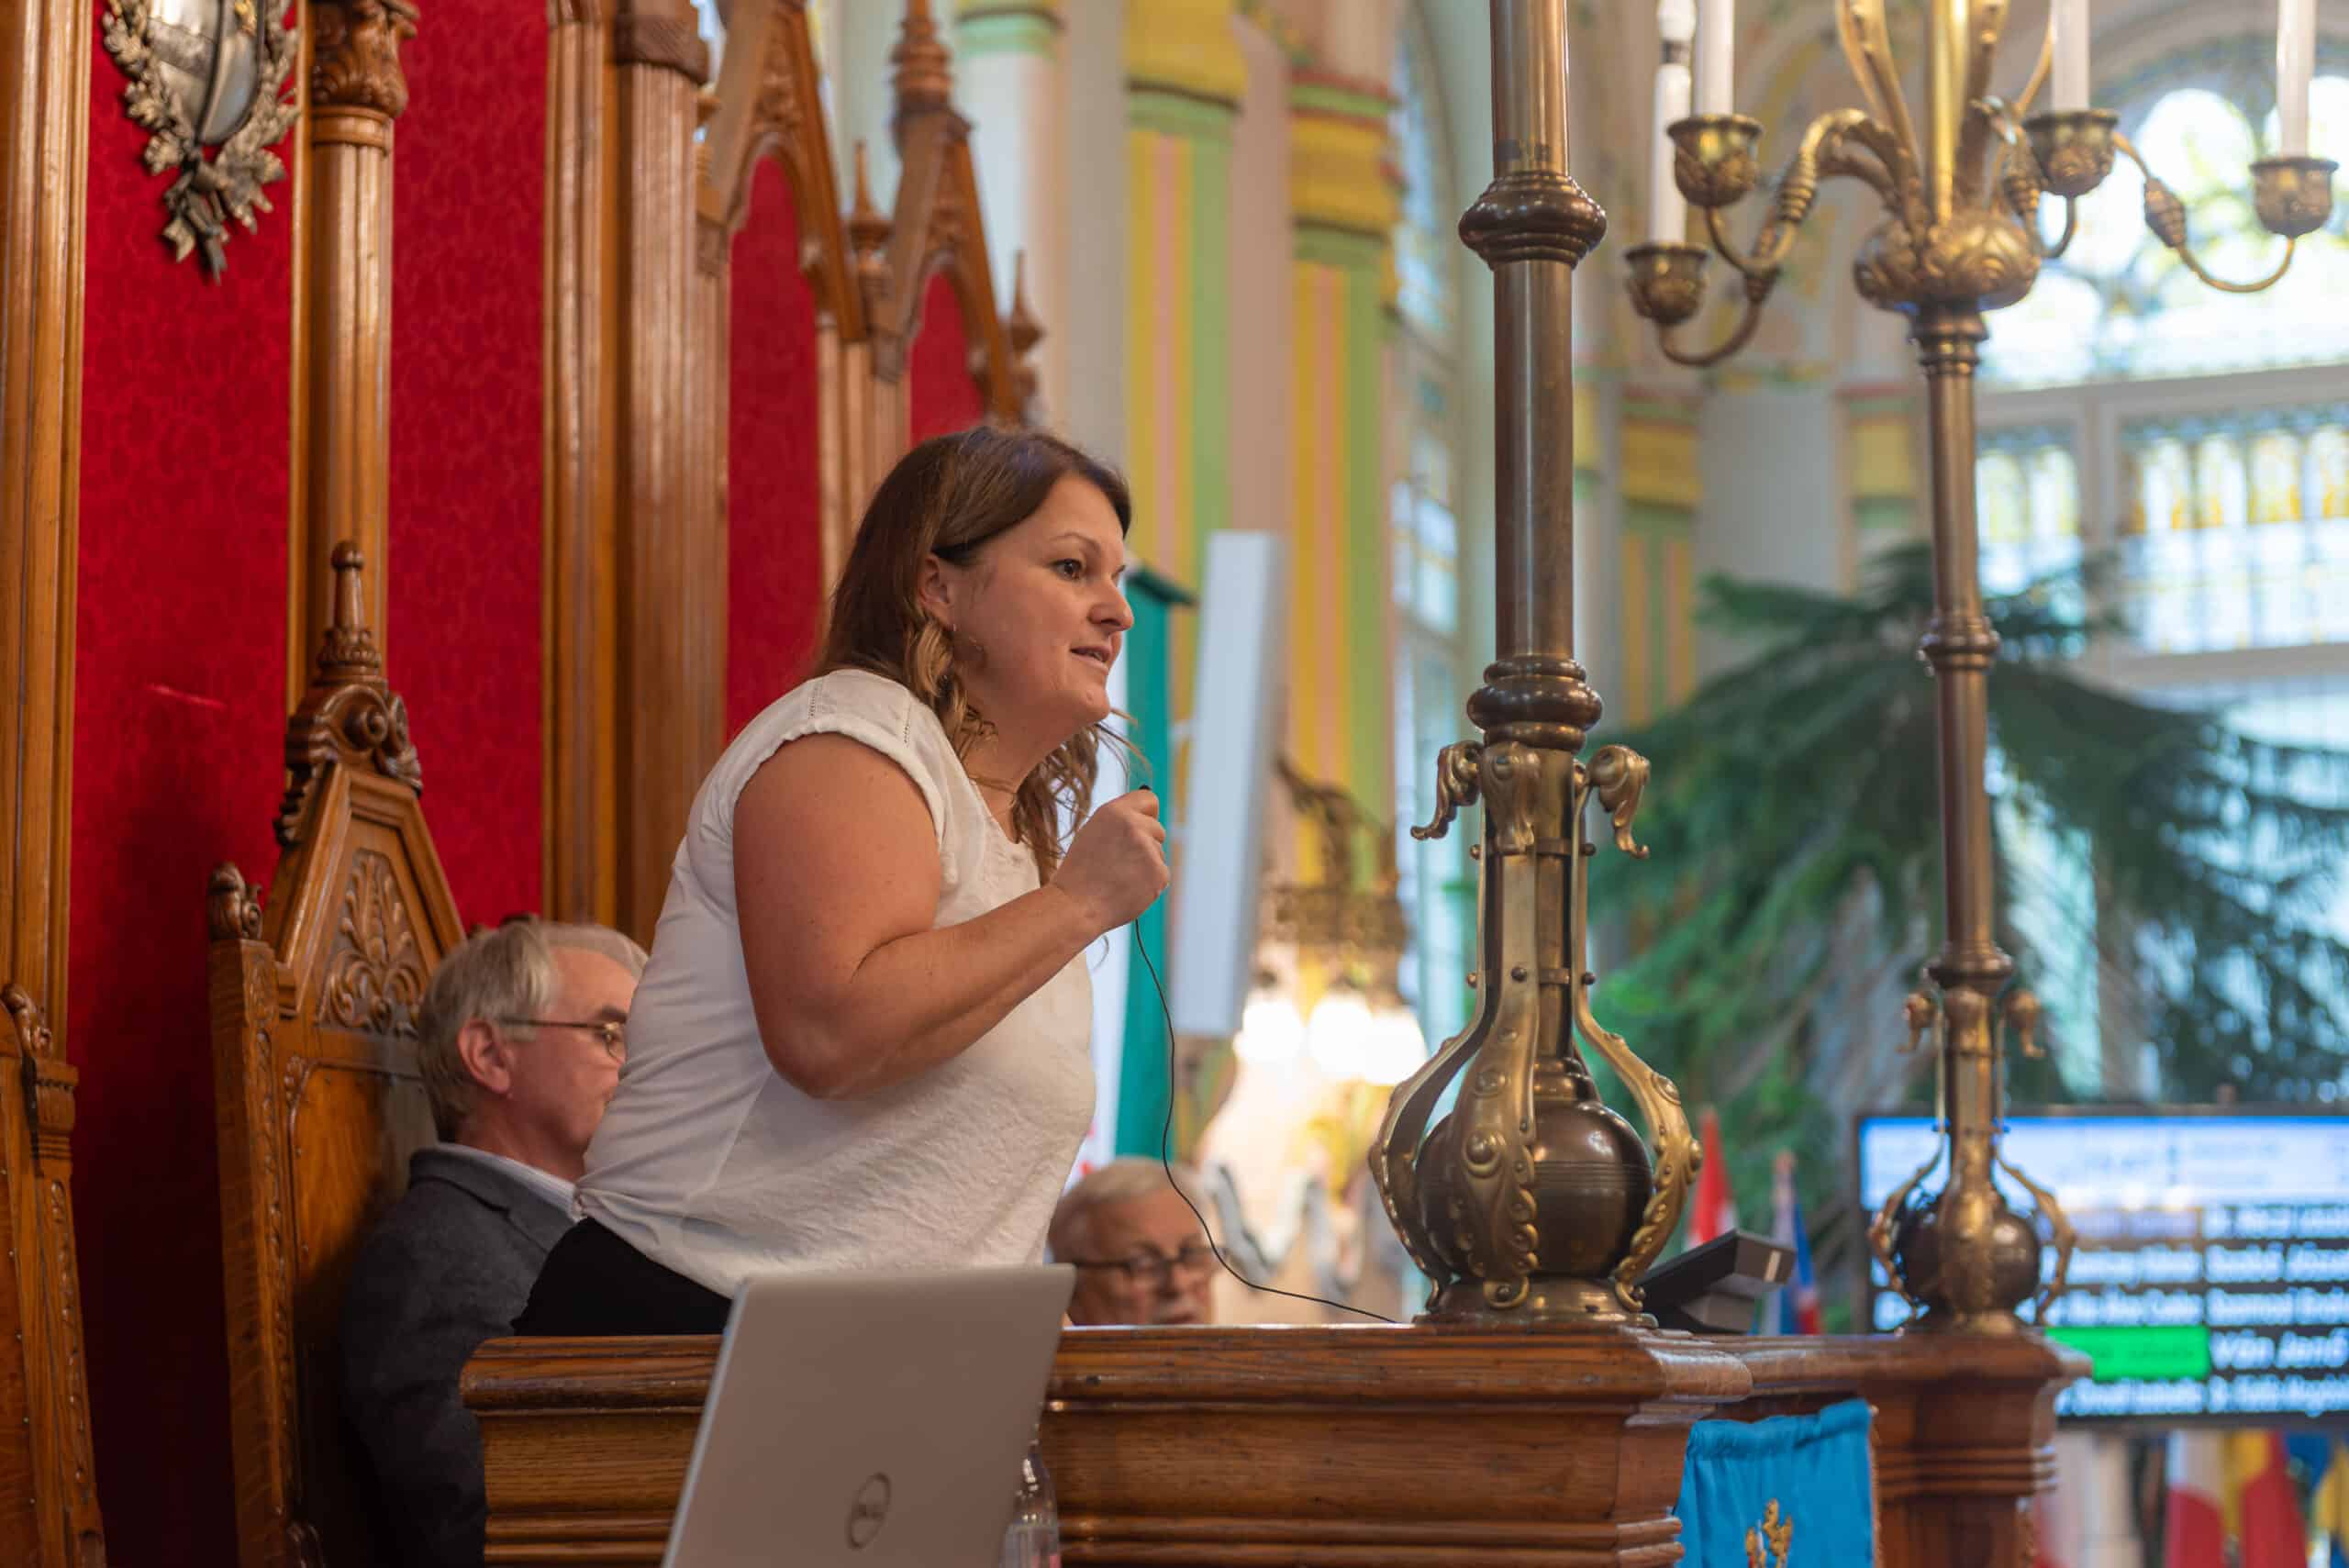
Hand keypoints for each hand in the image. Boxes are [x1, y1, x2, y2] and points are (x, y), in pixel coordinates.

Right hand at [1053, 789, 1168, 933]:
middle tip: (1119, 861)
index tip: (1140, 825)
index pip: (1149, 800)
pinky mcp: (1159, 874)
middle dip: (1146, 843)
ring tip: (1119, 877)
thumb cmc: (1081, 870)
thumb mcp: (1093, 832)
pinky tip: (1128, 888)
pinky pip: (1161, 874)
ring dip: (1146, 865)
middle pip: (1158, 830)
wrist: (1076, 905)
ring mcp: (1149, 850)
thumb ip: (1121, 820)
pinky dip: (1149, 883)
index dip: (1146, 814)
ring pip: (1159, 854)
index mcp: (1115, 812)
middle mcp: (1135, 826)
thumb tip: (1149, 817)